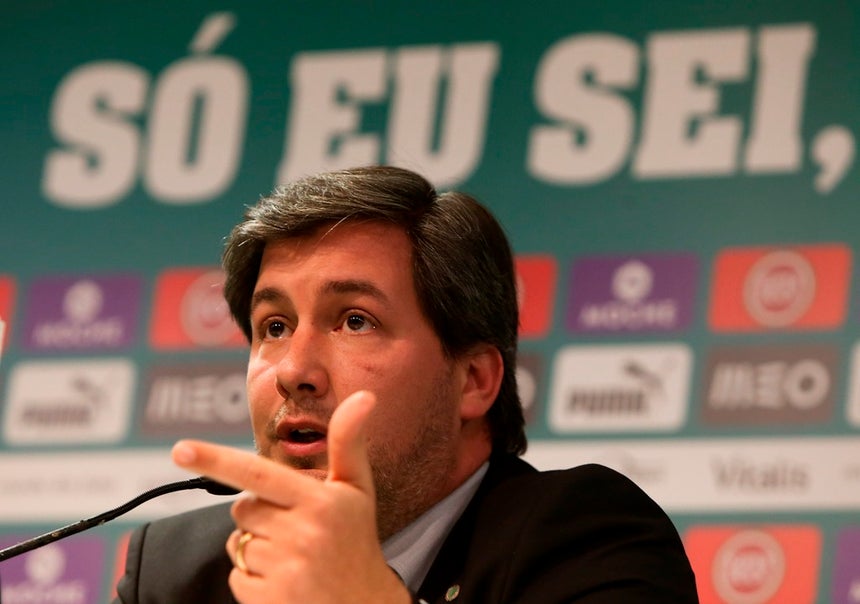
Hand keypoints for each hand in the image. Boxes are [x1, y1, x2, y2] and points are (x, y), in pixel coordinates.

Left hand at [171, 390, 410, 603]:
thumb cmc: (357, 541)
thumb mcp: (357, 490)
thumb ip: (348, 442)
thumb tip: (363, 396)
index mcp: (321, 502)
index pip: (258, 474)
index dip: (215, 459)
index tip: (181, 449)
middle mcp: (302, 535)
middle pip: (243, 508)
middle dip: (261, 514)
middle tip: (298, 529)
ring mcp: (284, 571)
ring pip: (237, 542)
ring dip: (258, 547)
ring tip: (295, 558)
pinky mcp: (268, 600)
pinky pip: (237, 576)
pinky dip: (254, 579)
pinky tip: (286, 582)